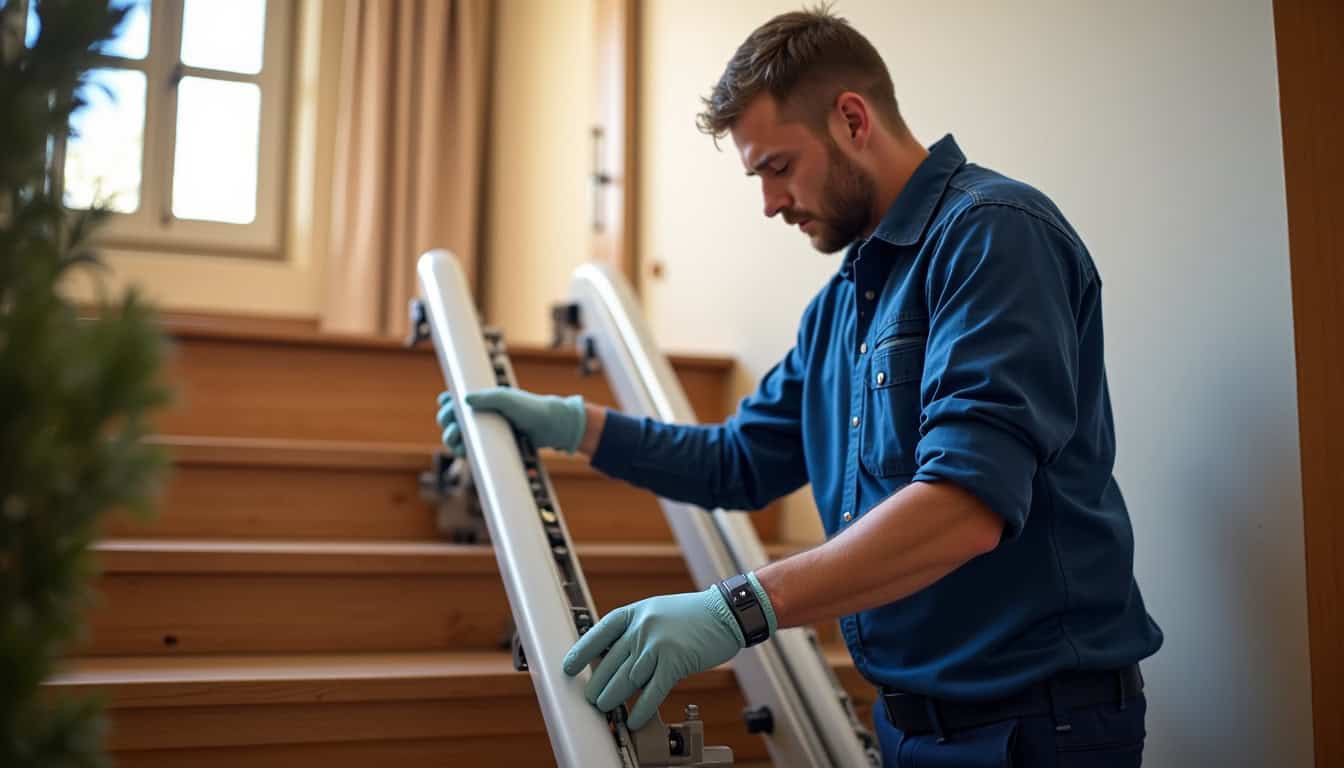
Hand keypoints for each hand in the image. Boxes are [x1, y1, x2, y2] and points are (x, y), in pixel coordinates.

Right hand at [436, 387, 586, 455]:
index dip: (447, 403)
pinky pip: (471, 451)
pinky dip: (462, 451)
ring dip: (451, 437)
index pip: (456, 400)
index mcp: (484, 400)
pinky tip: (462, 451)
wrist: (552, 428)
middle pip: (453, 419)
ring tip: (455, 438)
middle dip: (447, 420)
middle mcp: (482, 416)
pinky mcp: (492, 449)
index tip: (447, 404)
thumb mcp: (509, 399)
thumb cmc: (532, 409)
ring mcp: (486, 433)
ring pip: (458, 437)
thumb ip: (488, 397)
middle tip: (452, 423)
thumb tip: (464, 399)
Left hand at [561, 585, 746, 728]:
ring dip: (614, 698)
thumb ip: (636, 631)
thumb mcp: (657, 612)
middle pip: (610, 663)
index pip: (599, 633)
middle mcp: (642, 627)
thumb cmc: (693, 616)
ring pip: (627, 679)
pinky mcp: (674, 661)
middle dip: (598, 684)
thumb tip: (615, 658)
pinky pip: (652, 691)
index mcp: (635, 613)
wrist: (726, 613)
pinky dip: (641, 708)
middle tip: (591, 699)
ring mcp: (657, 644)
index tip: (568, 666)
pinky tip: (635, 718)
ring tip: (605, 709)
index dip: (582, 651)